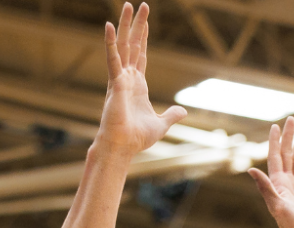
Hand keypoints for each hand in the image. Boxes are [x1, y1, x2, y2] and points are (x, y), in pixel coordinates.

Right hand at [97, 4, 185, 154]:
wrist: (123, 147)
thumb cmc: (136, 138)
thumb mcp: (161, 124)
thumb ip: (171, 116)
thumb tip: (183, 111)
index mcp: (137, 85)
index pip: (141, 55)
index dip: (144, 38)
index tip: (146, 21)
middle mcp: (127, 78)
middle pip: (133, 44)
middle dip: (137, 24)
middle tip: (140, 4)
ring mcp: (120, 78)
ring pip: (123, 45)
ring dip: (126, 25)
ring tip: (128, 5)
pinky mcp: (115, 83)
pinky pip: (113, 59)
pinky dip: (111, 42)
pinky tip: (110, 26)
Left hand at [248, 117, 293, 227]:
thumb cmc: (288, 225)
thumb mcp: (276, 205)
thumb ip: (265, 187)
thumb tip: (251, 170)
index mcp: (278, 183)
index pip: (276, 156)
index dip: (275, 141)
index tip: (275, 125)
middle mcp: (287, 182)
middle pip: (288, 153)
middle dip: (289, 136)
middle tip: (292, 119)